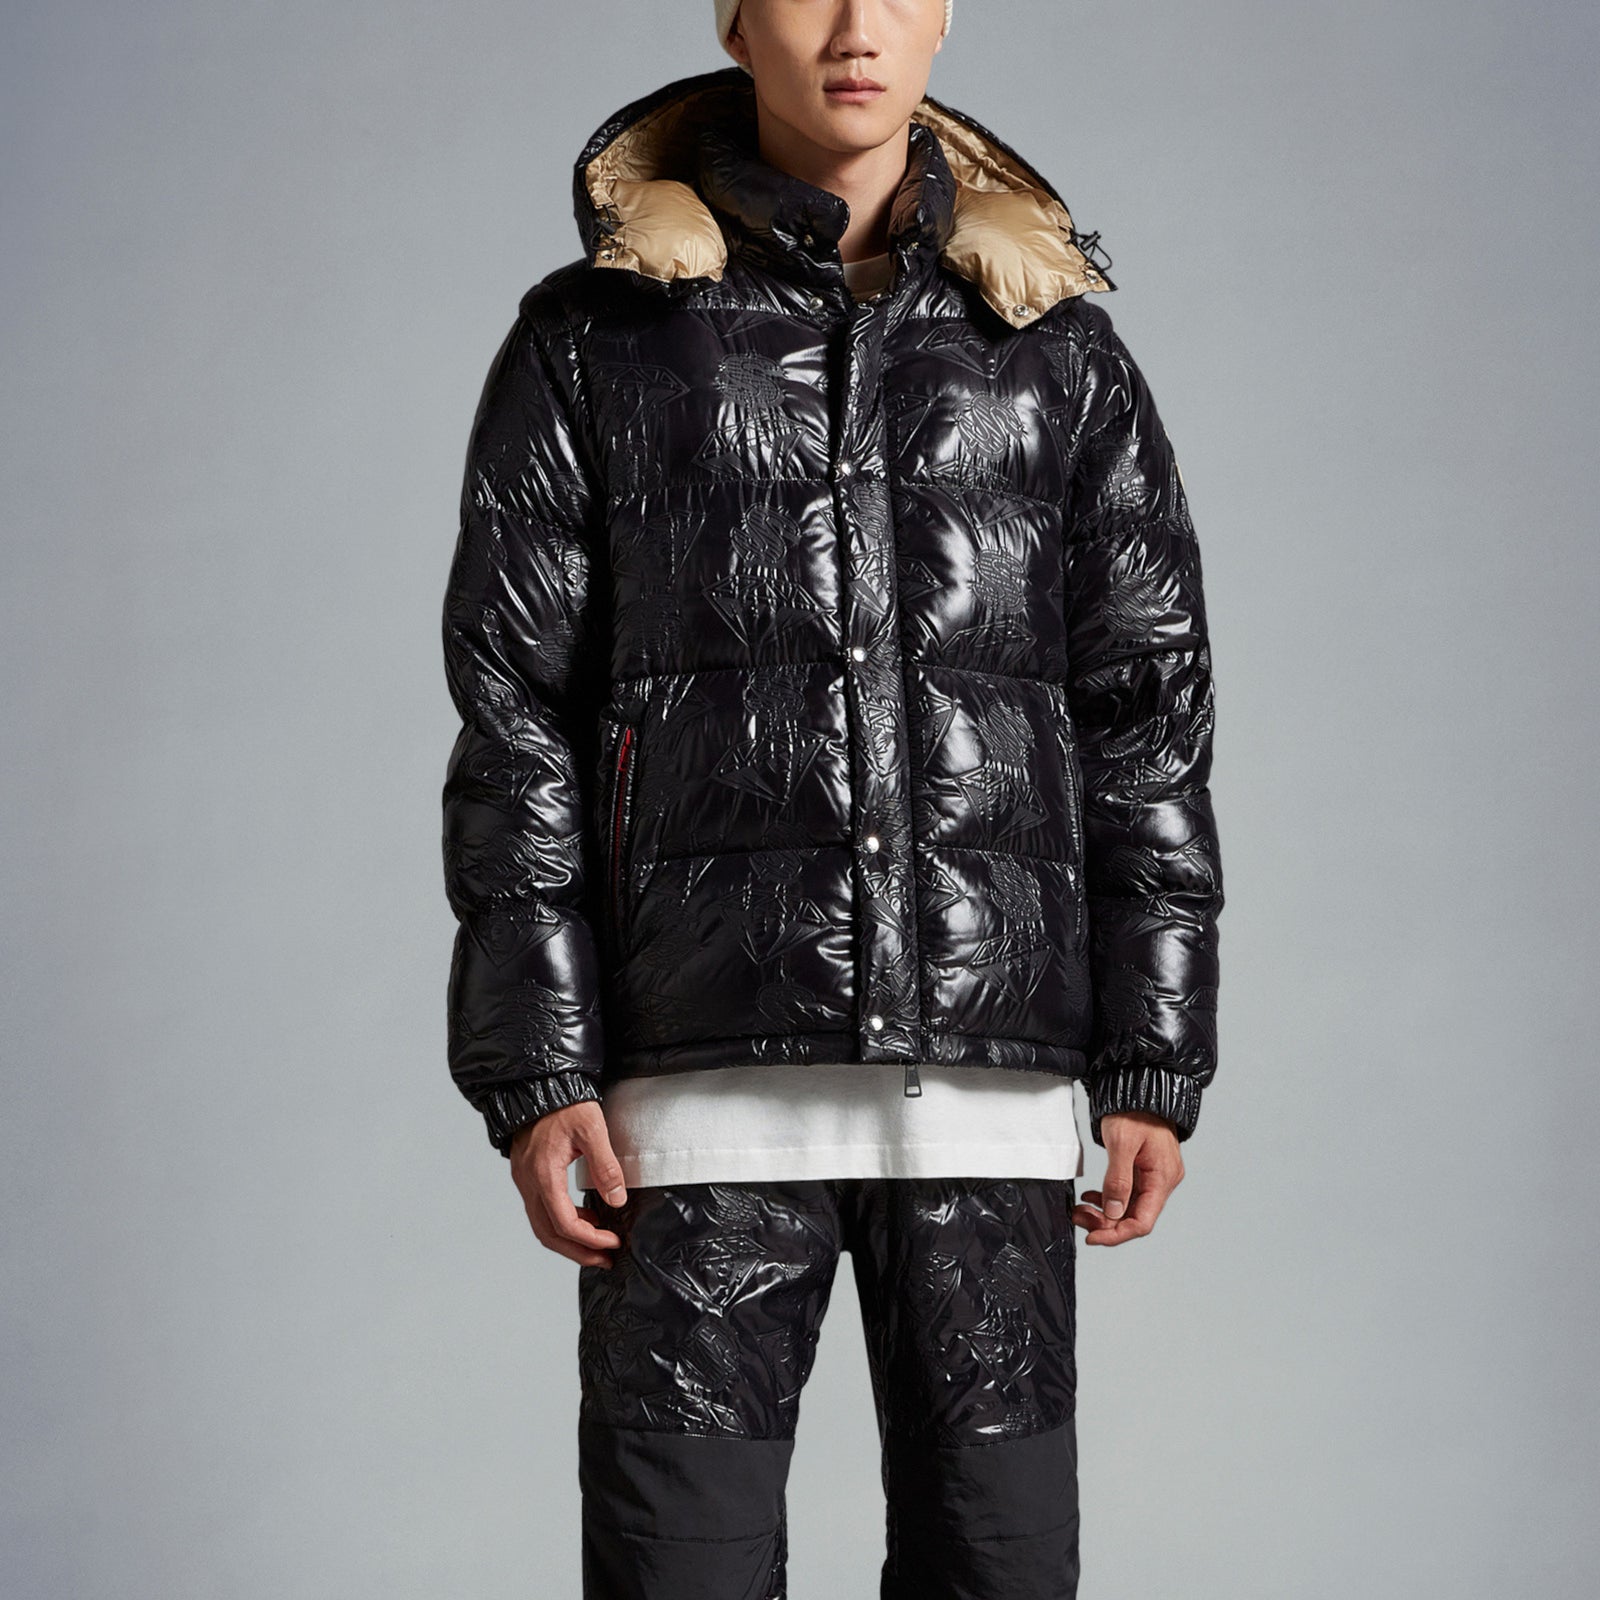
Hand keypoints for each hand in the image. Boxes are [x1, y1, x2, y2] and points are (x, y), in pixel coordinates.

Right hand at [508, 1101, 629, 1268]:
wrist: (538, 1085)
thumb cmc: (565, 1103)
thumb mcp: (592, 1128)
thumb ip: (605, 1165)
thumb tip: (617, 1200)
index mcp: (544, 1174)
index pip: (564, 1223)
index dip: (590, 1239)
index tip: (613, 1243)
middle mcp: (528, 1182)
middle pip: (548, 1234)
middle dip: (578, 1251)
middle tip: (605, 1259)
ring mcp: (524, 1180)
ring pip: (542, 1225)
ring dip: (569, 1240)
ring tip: (598, 1244)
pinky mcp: (527, 1176)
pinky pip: (540, 1210)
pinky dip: (561, 1222)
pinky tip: (584, 1217)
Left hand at [1072, 1110, 1183, 1245]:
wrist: (1139, 1086)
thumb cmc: (1134, 1110)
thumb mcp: (1122, 1143)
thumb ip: (1118, 1179)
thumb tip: (1113, 1212)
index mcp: (1162, 1178)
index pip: (1142, 1222)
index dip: (1117, 1234)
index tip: (1093, 1237)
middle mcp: (1162, 1181)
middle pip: (1134, 1217)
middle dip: (1106, 1224)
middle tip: (1078, 1219)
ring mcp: (1154, 1175)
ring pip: (1129, 1207)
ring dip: (1105, 1213)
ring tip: (1080, 1210)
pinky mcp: (1144, 1169)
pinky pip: (1128, 1193)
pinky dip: (1109, 1198)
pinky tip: (1092, 1196)